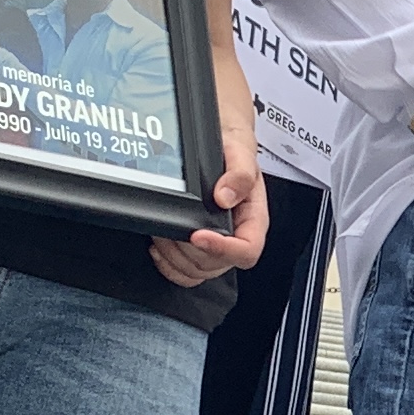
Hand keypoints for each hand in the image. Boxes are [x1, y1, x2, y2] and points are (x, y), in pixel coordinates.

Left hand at [152, 152, 269, 287]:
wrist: (222, 142)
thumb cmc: (234, 150)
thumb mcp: (241, 152)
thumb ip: (240, 174)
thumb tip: (226, 196)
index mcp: (254, 219)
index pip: (247, 249)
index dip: (222, 248)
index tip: (198, 235)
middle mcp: (237, 235)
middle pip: (218, 264)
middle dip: (190, 249)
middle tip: (174, 227)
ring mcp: (218, 243)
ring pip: (199, 270)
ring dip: (176, 256)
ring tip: (165, 233)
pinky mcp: (199, 246)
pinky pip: (187, 272)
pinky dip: (169, 265)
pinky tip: (160, 247)